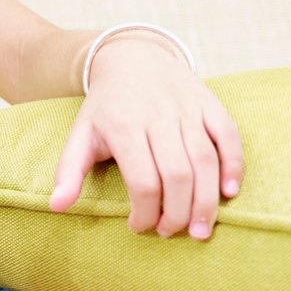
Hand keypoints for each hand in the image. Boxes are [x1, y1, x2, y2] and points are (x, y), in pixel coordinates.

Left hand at [51, 36, 241, 238]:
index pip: (142, 181)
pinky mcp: (211, 105)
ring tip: (201, 230)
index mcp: (124, 126)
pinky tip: (229, 193)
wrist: (133, 57)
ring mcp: (188, 110)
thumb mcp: (81, 133)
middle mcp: (159, 117)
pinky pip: (229, 137)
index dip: (144, 212)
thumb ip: (68, 171)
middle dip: (178, 213)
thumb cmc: (106, 106)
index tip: (139, 227)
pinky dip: (234, 166)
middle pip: (178, 175)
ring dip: (207, 201)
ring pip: (206, 160)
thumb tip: (56, 207)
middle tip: (172, 233)